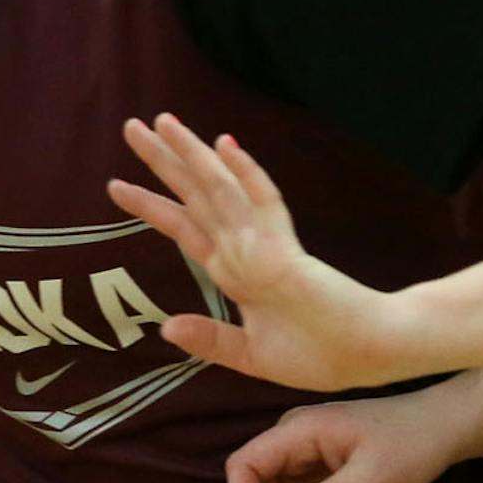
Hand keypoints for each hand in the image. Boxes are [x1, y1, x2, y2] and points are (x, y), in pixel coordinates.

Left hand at [106, 114, 405, 390]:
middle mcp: (243, 249)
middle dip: (163, 161)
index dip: (150, 205)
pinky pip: (265, 206)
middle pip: (195, 195)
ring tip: (162, 122)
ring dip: (192, 154)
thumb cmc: (321, 354)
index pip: (184, 228)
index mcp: (233, 271)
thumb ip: (212, 341)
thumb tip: (165, 327)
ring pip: (221, 189)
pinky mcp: (287, 253)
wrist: (368, 360)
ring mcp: (264, 246)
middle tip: (131, 126)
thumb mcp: (252, 357)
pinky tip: (226, 145)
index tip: (114, 184)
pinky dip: (246, 174)